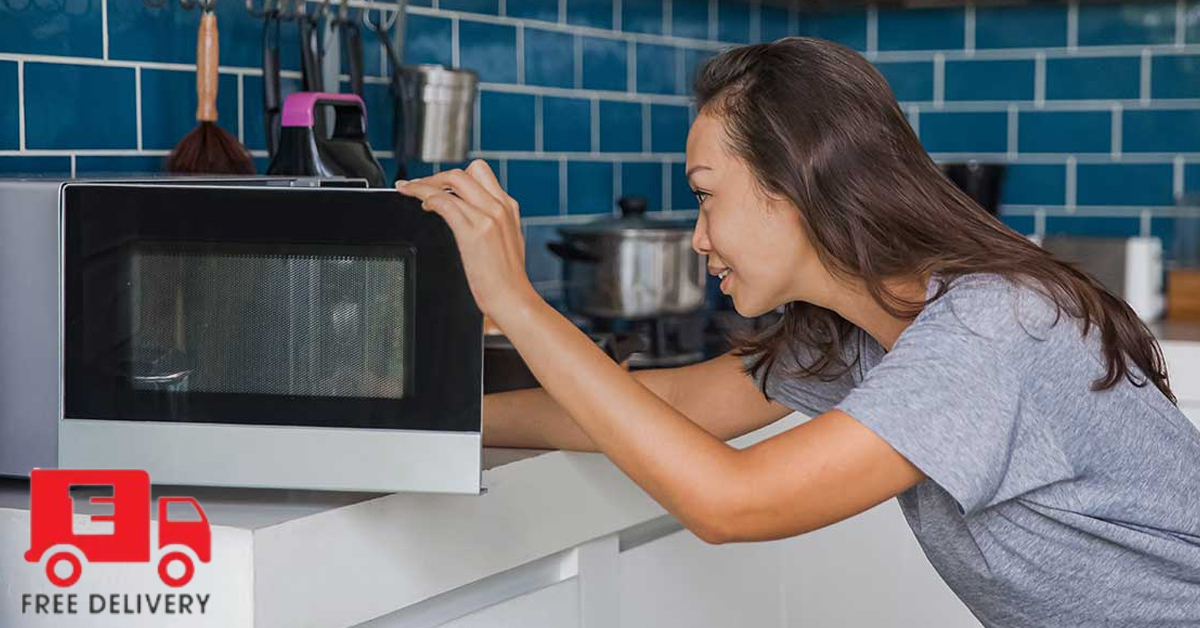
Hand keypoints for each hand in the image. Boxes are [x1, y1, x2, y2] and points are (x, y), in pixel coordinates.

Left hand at [396, 160, 537, 318]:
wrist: (513, 299)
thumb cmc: (508, 279)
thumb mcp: (508, 241)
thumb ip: (493, 223)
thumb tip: (471, 216)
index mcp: (508, 207)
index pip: (479, 173)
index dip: (453, 176)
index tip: (437, 184)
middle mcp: (499, 207)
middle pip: (464, 172)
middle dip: (435, 176)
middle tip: (419, 187)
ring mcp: (488, 217)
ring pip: (452, 182)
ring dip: (425, 184)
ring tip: (411, 193)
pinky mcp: (475, 232)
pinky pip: (444, 202)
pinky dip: (427, 197)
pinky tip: (422, 205)